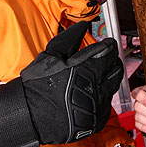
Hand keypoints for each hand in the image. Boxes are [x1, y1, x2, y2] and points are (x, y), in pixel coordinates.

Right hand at [21, 22, 123, 143]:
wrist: (29, 115)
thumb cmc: (37, 85)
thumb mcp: (51, 56)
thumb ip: (70, 39)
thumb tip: (83, 26)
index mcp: (88, 69)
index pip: (110, 52)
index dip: (108, 46)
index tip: (106, 45)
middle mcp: (97, 88)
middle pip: (116, 69)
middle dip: (111, 62)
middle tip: (103, 60)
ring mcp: (99, 105)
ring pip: (113, 87)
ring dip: (106, 80)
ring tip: (92, 78)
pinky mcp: (98, 120)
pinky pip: (107, 105)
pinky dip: (101, 98)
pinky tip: (88, 95)